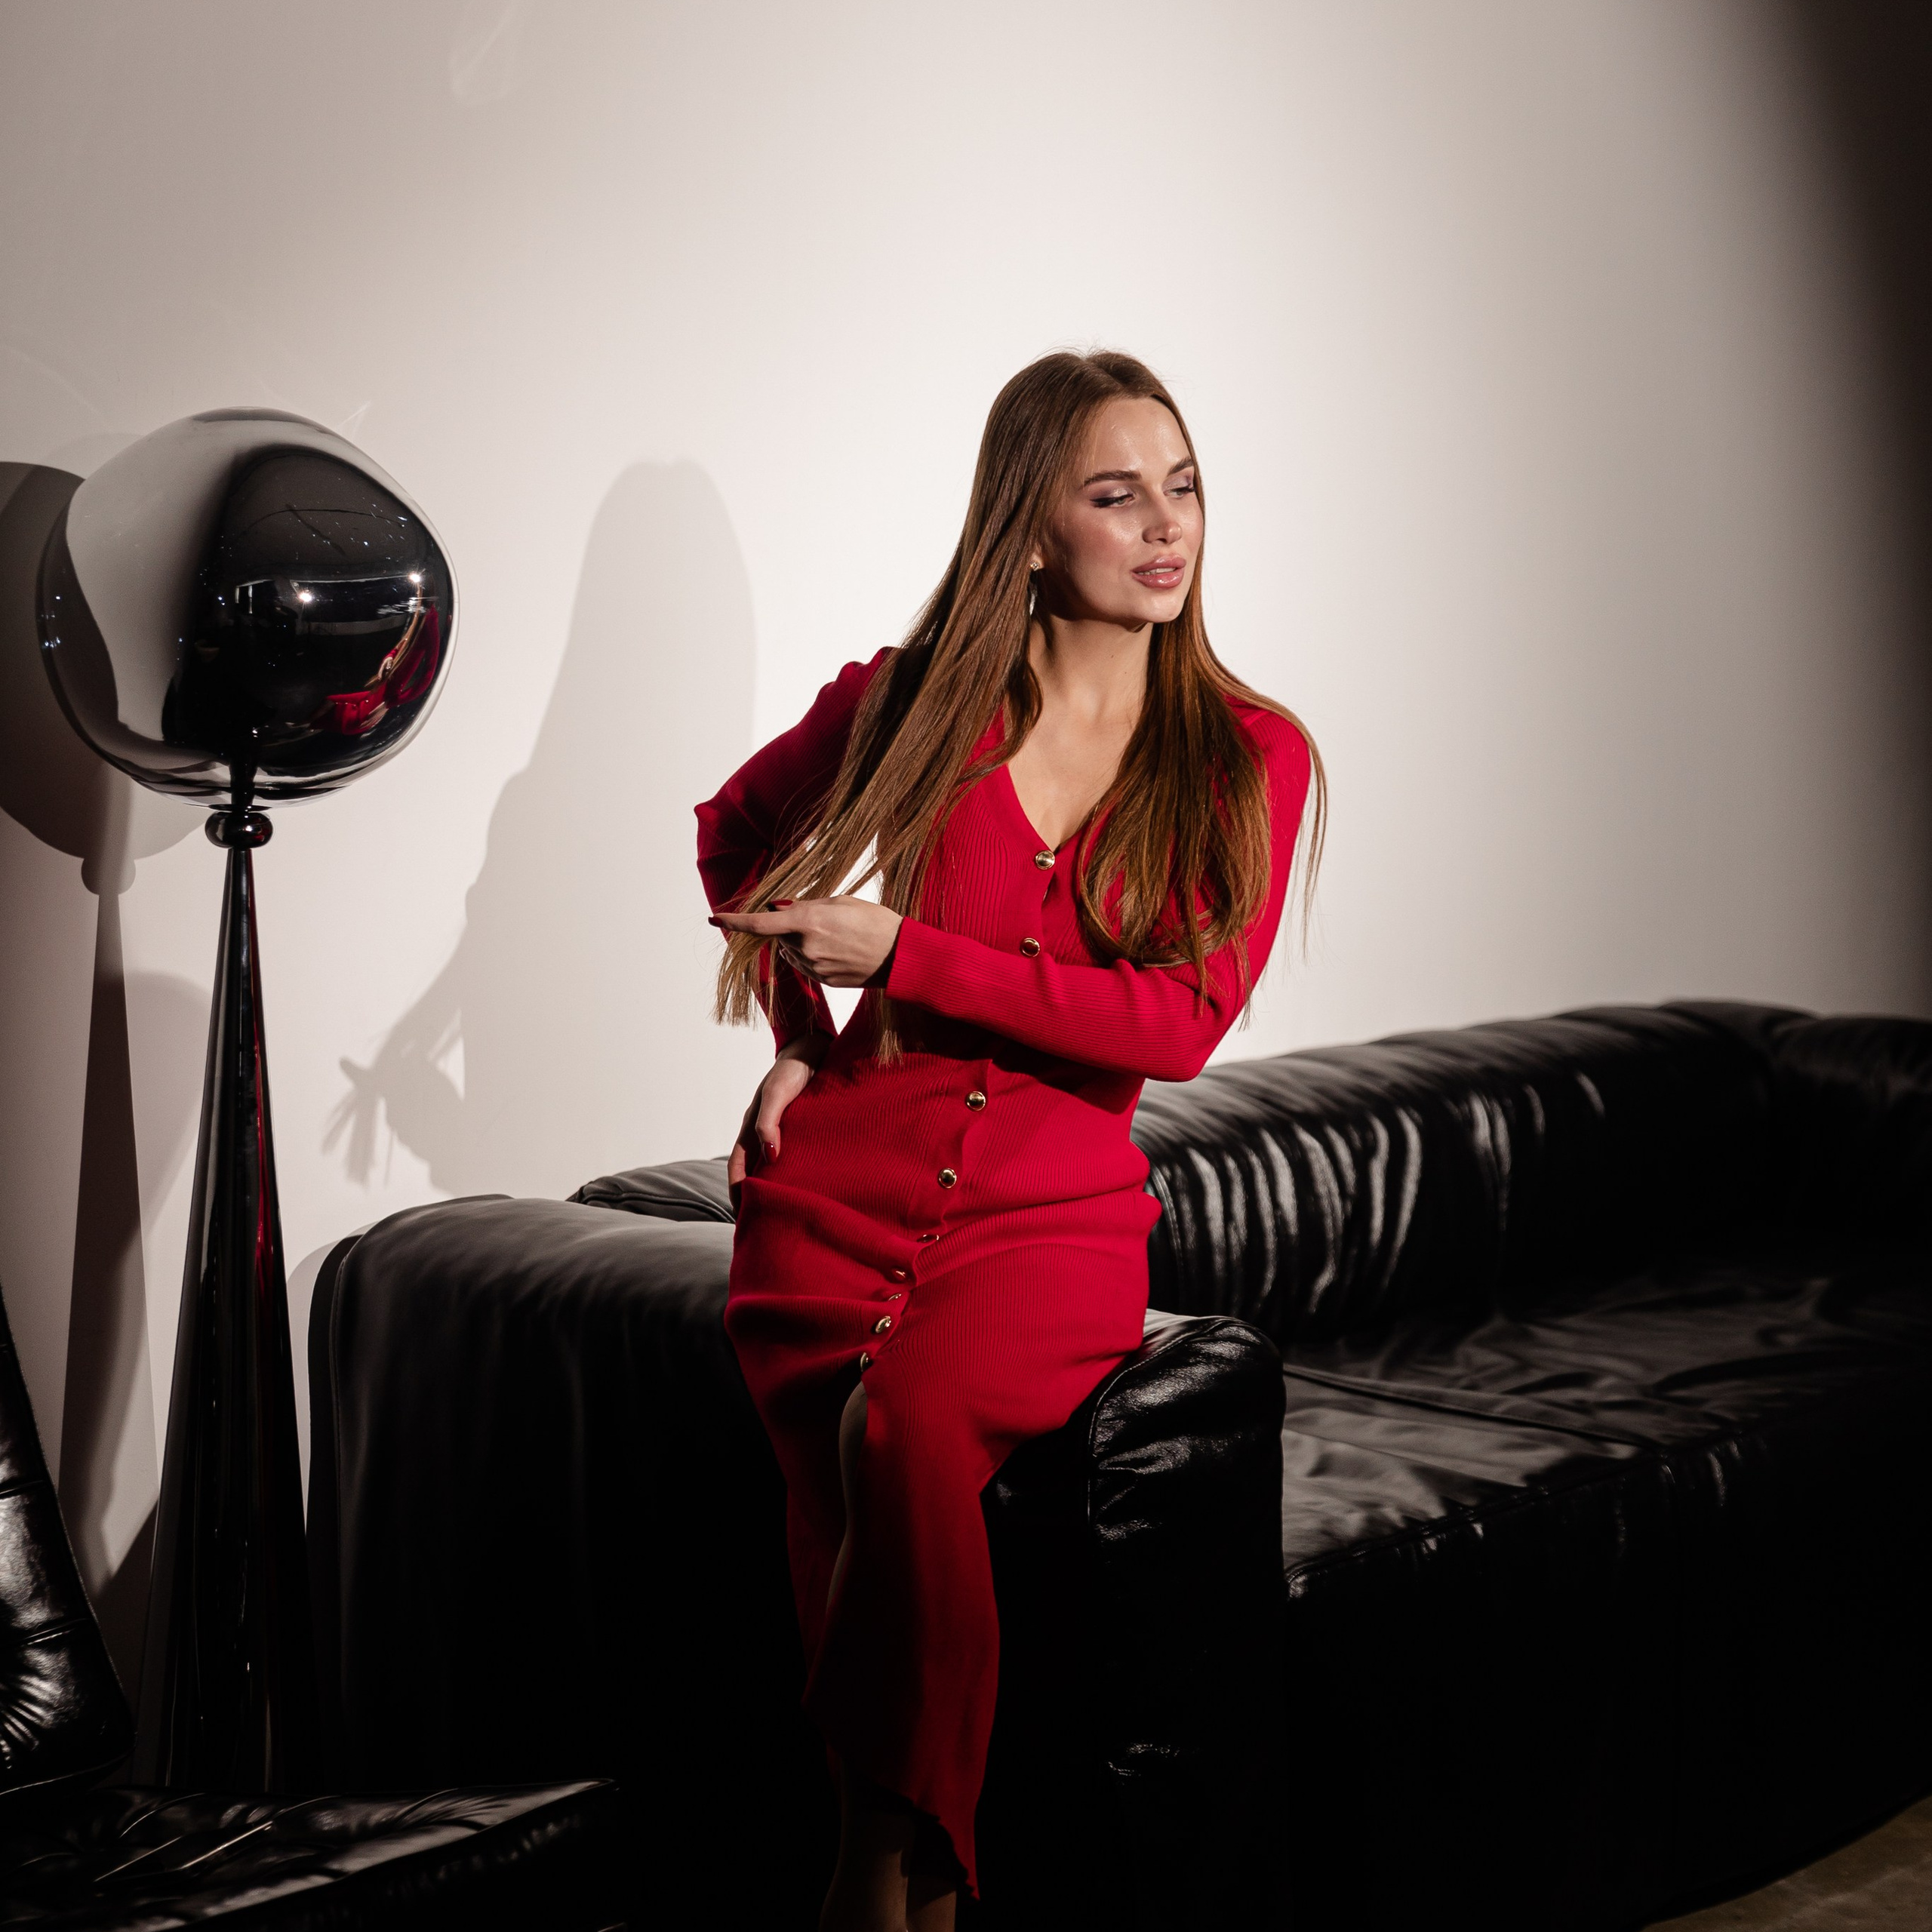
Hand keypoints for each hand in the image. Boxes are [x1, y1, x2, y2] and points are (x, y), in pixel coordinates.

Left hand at [710, 896, 903, 988]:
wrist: (902, 956)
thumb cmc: (875, 921)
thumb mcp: (840, 902)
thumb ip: (806, 906)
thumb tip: (780, 908)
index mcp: (807, 921)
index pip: (760, 923)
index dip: (735, 921)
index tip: (715, 917)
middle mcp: (805, 947)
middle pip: (781, 936)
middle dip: (792, 927)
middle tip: (825, 919)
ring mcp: (814, 967)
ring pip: (794, 952)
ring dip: (805, 943)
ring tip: (840, 936)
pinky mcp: (825, 981)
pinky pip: (809, 966)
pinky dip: (817, 957)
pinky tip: (843, 951)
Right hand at [728, 1032, 829, 1207]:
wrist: (815, 1047)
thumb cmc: (793, 1069)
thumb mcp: (777, 1094)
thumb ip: (769, 1123)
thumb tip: (770, 1157)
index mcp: (751, 1127)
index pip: (738, 1167)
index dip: (737, 1191)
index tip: (742, 1216)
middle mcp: (764, 1133)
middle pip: (753, 1172)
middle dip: (754, 1197)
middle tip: (762, 1226)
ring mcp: (783, 1132)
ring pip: (773, 1167)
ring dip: (775, 1189)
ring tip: (785, 1215)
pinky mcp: (802, 1131)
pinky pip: (794, 1158)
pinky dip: (795, 1175)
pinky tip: (808, 1189)